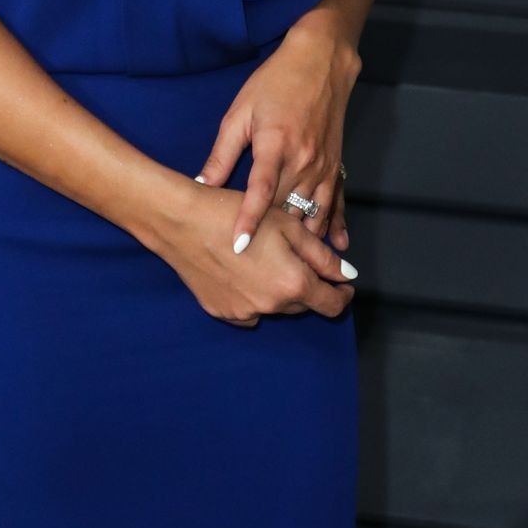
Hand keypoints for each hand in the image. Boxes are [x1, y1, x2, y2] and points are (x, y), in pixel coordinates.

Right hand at [153, 180, 355, 325]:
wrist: (181, 221)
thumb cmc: (234, 214)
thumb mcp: (287, 226)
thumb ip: (322, 255)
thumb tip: (346, 275)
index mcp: (293, 285)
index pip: (332, 305)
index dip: (342, 294)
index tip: (342, 284)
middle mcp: (271, 307)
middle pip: (303, 305)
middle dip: (306, 285)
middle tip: (293, 257)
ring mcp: (244, 313)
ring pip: (275, 308)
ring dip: (278, 291)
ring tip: (262, 260)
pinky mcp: (221, 312)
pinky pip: (248, 310)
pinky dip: (252, 296)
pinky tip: (239, 271)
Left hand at [193, 20, 360, 256]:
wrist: (321, 62)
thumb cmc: (274, 83)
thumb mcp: (239, 113)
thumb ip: (222, 153)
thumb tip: (202, 183)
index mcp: (276, 146)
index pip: (260, 193)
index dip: (248, 222)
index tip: (238, 247)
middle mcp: (304, 161)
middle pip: (287, 211)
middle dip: (273, 242)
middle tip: (256, 269)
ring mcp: (324, 165)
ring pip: (313, 213)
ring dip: (302, 242)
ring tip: (290, 270)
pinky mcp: (336, 165)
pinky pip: (337, 203)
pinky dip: (335, 226)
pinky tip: (336, 248)